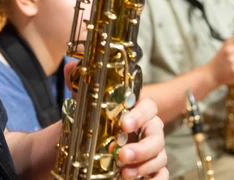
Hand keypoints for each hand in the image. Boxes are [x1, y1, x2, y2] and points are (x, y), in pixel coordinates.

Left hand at [62, 62, 167, 178]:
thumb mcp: (83, 103)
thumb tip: (71, 65)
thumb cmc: (93, 121)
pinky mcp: (151, 167)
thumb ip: (79, 85)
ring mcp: (151, 149)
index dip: (139, 115)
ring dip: (145, 165)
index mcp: (136, 108)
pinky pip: (162, 174)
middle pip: (158, 134)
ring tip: (124, 174)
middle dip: (143, 147)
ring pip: (161, 156)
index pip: (148, 106)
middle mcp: (148, 128)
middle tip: (122, 155)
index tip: (124, 124)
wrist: (87, 145)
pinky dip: (156, 179)